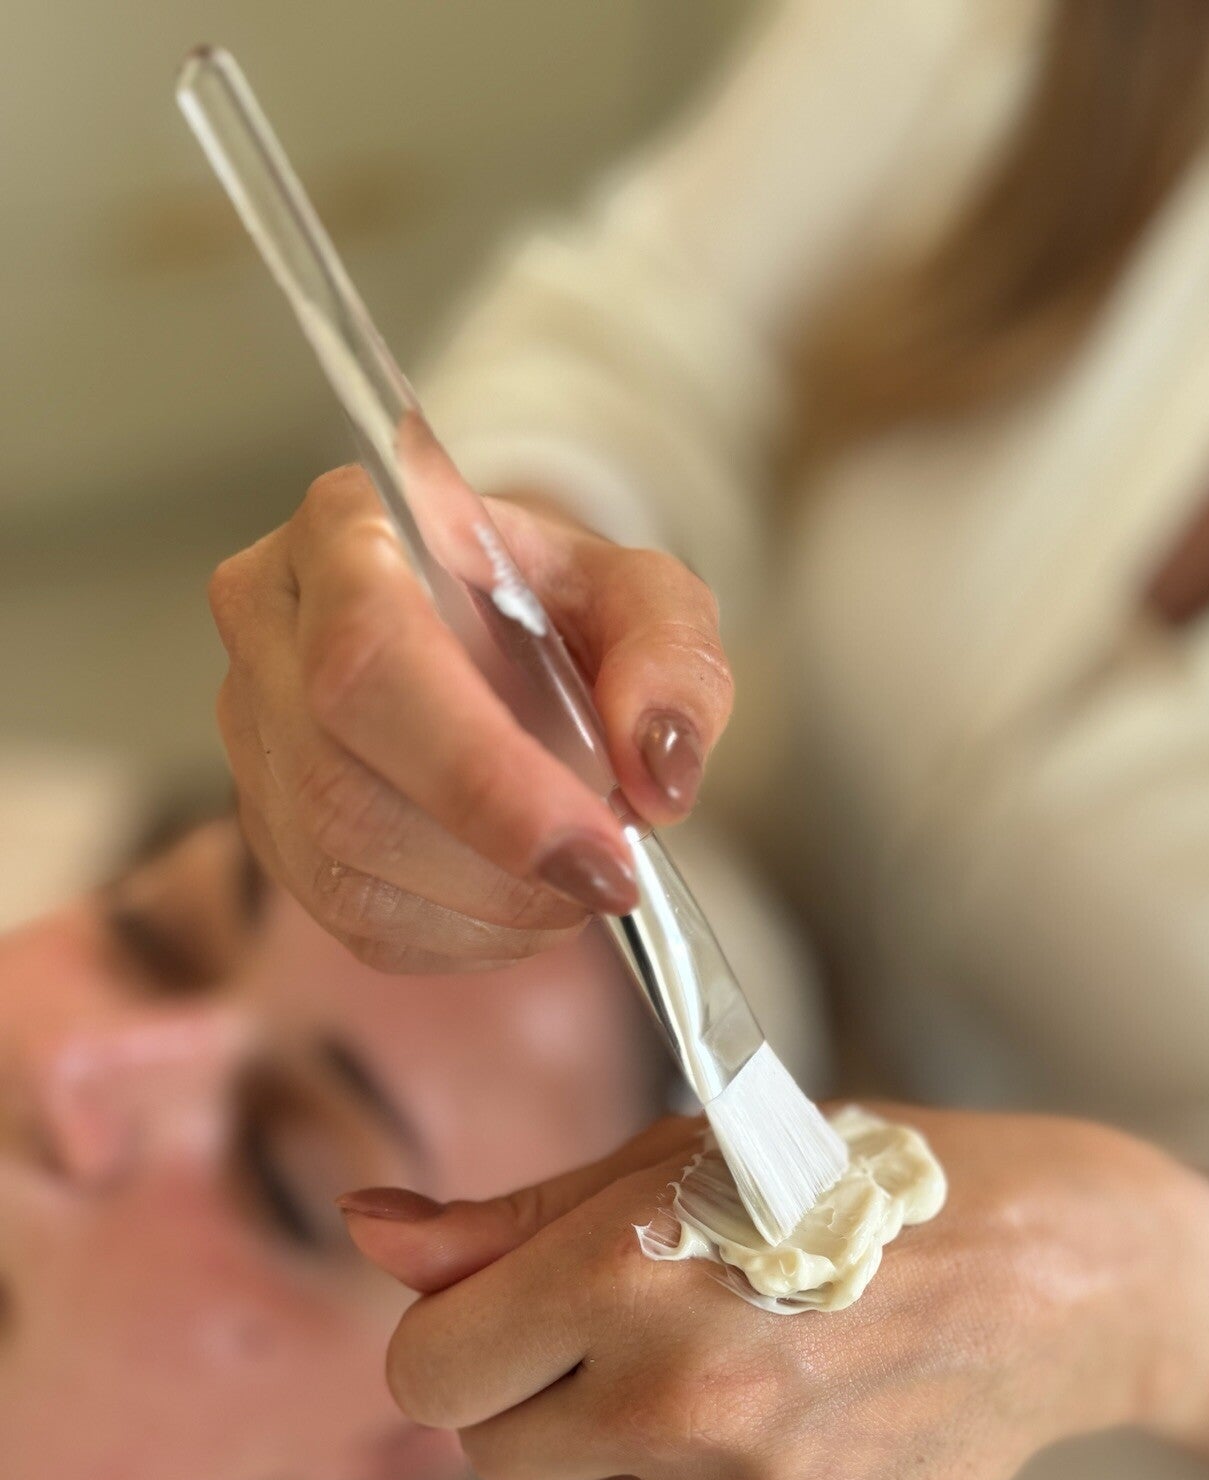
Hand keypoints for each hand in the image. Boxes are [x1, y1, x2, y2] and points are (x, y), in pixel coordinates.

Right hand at [209, 469, 732, 971]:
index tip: (600, 844)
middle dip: (494, 860)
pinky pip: (345, 915)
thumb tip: (658, 769)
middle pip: (339, 778)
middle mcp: (270, 620)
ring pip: (336, 863)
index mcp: (351, 527)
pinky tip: (521, 912)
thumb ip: (672, 659)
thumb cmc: (557, 605)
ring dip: (481, 909)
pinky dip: (454, 938)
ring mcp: (252, 728)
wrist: (500, 636)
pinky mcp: (267, 819)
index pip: (373, 653)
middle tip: (606, 883)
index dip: (486, 776)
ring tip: (576, 893)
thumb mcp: (644, 597)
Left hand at [344, 1110, 1208, 1479]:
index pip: (422, 1375)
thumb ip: (506, 1219)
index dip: (463, 1341)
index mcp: (622, 1275)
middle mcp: (678, 1403)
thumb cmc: (842, 1188)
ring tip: (739, 1379)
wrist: (1049, 1275)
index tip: (523, 1316)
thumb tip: (366, 1232)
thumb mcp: (675, 1161)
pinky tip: (804, 1436)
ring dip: (628, 1463)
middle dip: (548, 1394)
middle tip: (658, 1329)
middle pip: (496, 1455)